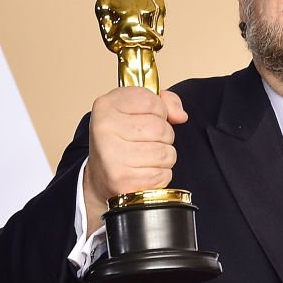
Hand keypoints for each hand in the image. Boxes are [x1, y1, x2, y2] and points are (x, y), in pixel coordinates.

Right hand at [83, 87, 187, 226]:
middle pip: (161, 129)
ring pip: (166, 153)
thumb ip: (165, 102)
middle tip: (147, 141)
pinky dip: (160, 174)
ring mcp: (112, 156)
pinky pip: (163, 174)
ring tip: (146, 157)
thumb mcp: (137, 110)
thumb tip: (180, 116)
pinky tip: (144, 172)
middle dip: (164, 136)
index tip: (147, 118)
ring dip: (164, 157)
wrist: (102, 175)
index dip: (160, 111)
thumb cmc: (123, 138)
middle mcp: (105, 129)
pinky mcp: (122, 180)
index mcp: (106, 106)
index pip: (152, 102)